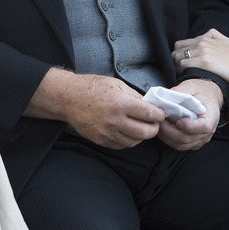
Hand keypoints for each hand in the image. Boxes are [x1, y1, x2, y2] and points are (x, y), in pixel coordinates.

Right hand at [34, 71, 164, 148]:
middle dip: (154, 129)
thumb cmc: (92, 88)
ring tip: (140, 127)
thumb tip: (148, 105)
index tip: (160, 113)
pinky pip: (121, 145)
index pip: (148, 113)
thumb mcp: (115, 84)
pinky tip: (127, 132)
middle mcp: (114, 120)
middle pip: (145, 132)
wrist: (68, 98)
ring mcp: (107, 132)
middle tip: (154, 124)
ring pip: (134, 141)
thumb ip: (134, 95)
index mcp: (120, 103)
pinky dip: (128, 140)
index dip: (159, 114)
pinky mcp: (101, 140)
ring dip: (141, 136)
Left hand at [156, 79, 222, 150]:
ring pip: (182, 145)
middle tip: (160, 121)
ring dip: (167, 137)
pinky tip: (164, 130)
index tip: (177, 120)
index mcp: (211, 116)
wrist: (207, 96)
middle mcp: (208, 131)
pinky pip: (180, 146)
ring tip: (160, 125)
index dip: (189, 126)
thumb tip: (163, 98)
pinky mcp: (194, 142)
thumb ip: (180, 92)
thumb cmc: (200, 91)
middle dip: (170, 131)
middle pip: (188, 138)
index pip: (204, 127)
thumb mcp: (191, 86)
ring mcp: (201, 139)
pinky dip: (169, 140)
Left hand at [173, 29, 228, 87]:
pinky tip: (184, 75)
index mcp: (206, 38)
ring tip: (180, 73)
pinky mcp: (203, 62)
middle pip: (177, 48)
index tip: (182, 62)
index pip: (183, 42)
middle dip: (175, 58)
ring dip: (176, 65)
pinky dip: (180, 70)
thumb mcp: (228, 41)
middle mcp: (202, 42)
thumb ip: (216, 36)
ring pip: (177, 56)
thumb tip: (207, 35)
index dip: (180, 53)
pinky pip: (183, 64)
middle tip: (179, 68)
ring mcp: (202, 51)